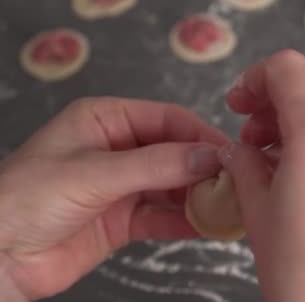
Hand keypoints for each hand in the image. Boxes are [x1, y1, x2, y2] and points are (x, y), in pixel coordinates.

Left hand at [0, 97, 228, 299]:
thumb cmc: (25, 198)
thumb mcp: (95, 172)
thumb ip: (156, 164)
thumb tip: (210, 156)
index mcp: (107, 120)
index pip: (168, 119)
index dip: (201, 135)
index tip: (230, 154)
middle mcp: (119, 150)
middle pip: (176, 153)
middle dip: (204, 169)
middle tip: (236, 184)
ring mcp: (122, 187)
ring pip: (173, 187)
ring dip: (200, 197)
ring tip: (230, 206)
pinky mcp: (123, 221)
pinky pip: (163, 218)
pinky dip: (186, 222)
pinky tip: (209, 227)